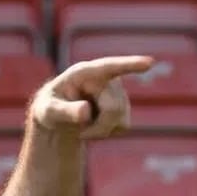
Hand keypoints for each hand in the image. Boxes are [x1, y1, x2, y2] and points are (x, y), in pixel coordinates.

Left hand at [29, 55, 154, 139]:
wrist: (57, 117)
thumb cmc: (49, 108)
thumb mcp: (48, 112)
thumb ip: (64, 111)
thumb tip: (86, 112)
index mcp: (84, 72)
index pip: (109, 67)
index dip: (129, 65)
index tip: (149, 63)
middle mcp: (106, 78)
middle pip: (114, 109)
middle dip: (98, 127)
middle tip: (79, 133)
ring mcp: (117, 91)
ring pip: (120, 119)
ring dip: (99, 130)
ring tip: (83, 125)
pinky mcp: (124, 105)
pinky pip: (123, 126)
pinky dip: (106, 132)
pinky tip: (95, 125)